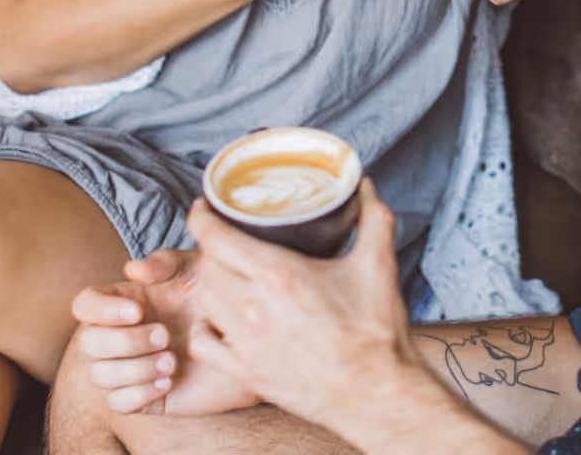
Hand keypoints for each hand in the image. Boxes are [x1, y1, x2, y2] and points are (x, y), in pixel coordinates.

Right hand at [69, 250, 260, 416]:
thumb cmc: (216, 297)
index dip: (101, 309)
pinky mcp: (142, 396)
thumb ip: (166, 263)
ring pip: (99, 375)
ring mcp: (128, 367)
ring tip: (173, 361)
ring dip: (135, 369)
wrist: (247, 339)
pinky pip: (118, 403)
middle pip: (87, 343)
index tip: (138, 311)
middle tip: (166, 336)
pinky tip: (168, 382)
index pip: (85, 305)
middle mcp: (118, 335)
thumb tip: (131, 269)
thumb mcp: (197, 269)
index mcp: (123, 302)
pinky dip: (139, 393)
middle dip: (125, 341)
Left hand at [182, 180, 423, 433]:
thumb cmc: (376, 333)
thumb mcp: (378, 265)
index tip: (204, 208)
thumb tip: (365, 186)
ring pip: (205, 300)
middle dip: (211, 247)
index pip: (216, 237)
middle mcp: (254, 308)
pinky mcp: (246, 371)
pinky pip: (204, 342)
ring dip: (211, 282)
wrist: (376, 393)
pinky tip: (221, 319)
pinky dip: (206, 327)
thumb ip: (373, 219)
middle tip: (225, 240)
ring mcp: (246, 343)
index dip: (202, 217)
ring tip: (226, 274)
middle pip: (207, 265)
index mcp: (280, 275)